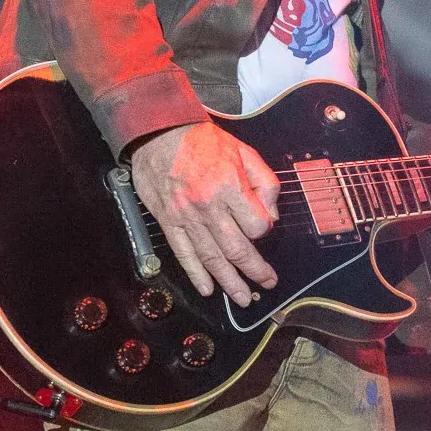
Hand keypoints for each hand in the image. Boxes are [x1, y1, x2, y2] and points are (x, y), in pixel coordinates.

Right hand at [130, 121, 280, 305]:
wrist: (160, 133)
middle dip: (255, 271)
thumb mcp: (244, 151)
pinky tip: (207, 289)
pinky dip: (196, 274)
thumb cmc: (202, 141)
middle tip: (266, 283)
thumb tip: (271, 214)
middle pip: (238, 249)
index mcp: (230, 186)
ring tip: (242, 298)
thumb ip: (264, 182)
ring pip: (212, 258)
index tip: (263, 227)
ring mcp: (187, 217)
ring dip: (229, 282)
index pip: (257, 225)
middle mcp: (209, 206)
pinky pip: (184, 253)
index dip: (265, 230)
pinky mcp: (169, 221)